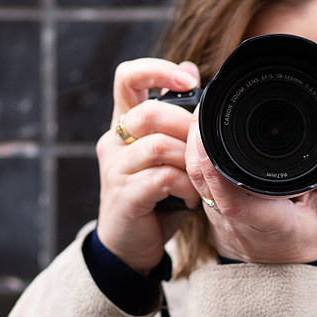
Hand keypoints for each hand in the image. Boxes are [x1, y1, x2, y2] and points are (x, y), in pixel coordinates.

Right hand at [95, 58, 200, 273]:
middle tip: (202, 151)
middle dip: (186, 128)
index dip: (157, 70)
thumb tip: (189, 69)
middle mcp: (114, 142)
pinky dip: (185, 186)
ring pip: (158, 146)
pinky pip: (162, 178)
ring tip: (197, 180)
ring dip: (188, 162)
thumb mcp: (168, 153)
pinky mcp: (125, 196)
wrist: (130, 246)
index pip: (127, 77)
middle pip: (149, 113)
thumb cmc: (155, 197)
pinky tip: (190, 197)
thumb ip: (176, 117)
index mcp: (124, 125)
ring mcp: (116, 169)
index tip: (189, 81)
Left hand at [185, 116, 316, 264]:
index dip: (214, 165)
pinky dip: (197, 151)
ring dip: (194, 141)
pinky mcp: (211, 205)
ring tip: (208, 109)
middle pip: (201, 176)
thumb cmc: (304, 241)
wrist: (279, 271)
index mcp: (261, 219)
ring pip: (193, 174)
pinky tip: (207, 129)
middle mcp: (232, 216)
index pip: (230, 197)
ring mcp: (217, 212)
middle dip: (198, 137)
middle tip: (210, 103)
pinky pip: (196, 176)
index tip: (211, 133)